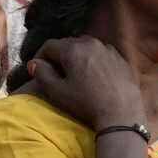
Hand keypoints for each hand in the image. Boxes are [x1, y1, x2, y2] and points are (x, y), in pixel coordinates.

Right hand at [26, 37, 143, 133]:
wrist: (122, 113)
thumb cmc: (86, 103)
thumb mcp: (57, 91)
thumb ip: (41, 73)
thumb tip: (35, 63)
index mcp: (73, 49)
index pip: (49, 45)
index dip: (40, 56)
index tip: (38, 68)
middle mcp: (92, 43)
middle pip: (68, 44)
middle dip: (58, 55)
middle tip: (55, 71)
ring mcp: (109, 50)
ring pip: (86, 47)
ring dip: (77, 56)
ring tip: (74, 72)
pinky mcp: (122, 59)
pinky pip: (101, 54)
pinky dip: (93, 60)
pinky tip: (93, 74)